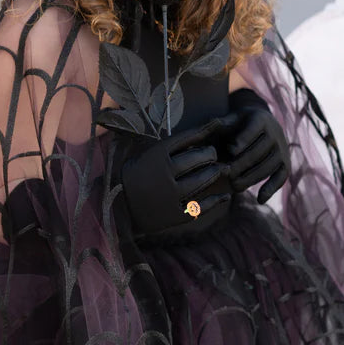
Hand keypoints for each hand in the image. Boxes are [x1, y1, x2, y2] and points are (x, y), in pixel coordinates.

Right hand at [119, 115, 232, 238]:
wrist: (119, 206)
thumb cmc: (136, 175)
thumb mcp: (147, 154)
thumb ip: (170, 145)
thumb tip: (199, 131)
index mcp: (157, 155)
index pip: (188, 138)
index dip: (205, 131)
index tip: (214, 129)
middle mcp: (165, 173)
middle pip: (199, 158)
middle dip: (211, 154)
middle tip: (213, 155)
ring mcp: (170, 195)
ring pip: (202, 180)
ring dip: (215, 174)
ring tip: (222, 170)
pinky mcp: (174, 215)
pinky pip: (201, 206)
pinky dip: (215, 200)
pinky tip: (224, 196)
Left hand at [225, 88, 289, 204]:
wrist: (264, 124)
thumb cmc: (240, 123)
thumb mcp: (233, 118)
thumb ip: (223, 122)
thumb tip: (211, 123)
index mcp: (261, 119)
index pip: (252, 130)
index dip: (242, 140)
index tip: (231, 150)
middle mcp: (276, 134)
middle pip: (258, 152)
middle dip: (242, 164)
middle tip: (227, 174)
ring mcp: (282, 150)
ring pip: (268, 166)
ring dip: (252, 178)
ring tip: (235, 187)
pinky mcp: (285, 163)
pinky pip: (281, 177)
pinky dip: (272, 189)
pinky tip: (260, 200)